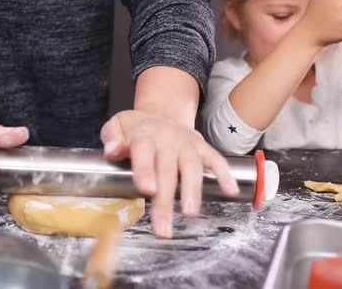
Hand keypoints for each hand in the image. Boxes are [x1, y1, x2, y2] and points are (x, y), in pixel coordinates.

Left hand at [100, 110, 238, 238]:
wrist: (161, 114)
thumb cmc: (135, 129)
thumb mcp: (116, 127)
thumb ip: (111, 138)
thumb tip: (113, 151)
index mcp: (144, 135)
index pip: (144, 150)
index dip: (145, 169)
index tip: (146, 189)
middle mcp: (168, 138)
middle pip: (167, 169)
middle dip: (166, 199)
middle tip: (163, 227)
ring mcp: (187, 143)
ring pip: (192, 167)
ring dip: (193, 191)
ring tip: (190, 213)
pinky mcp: (202, 147)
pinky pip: (216, 160)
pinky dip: (224, 174)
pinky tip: (230, 191)